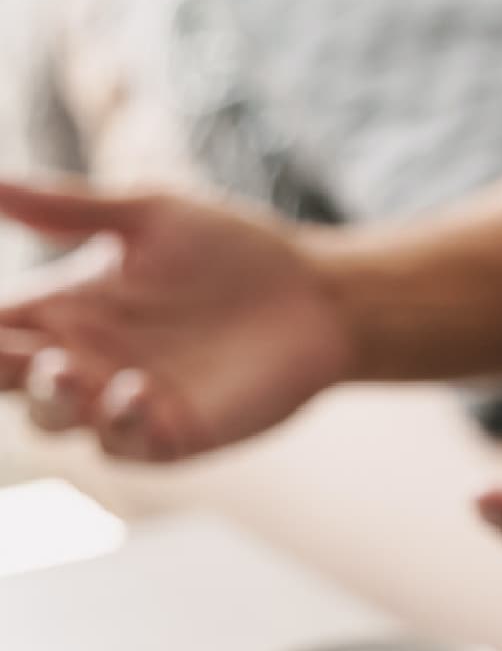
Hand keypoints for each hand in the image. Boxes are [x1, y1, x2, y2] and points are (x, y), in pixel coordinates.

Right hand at [0, 179, 354, 461]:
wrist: (320, 293)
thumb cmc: (234, 251)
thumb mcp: (150, 216)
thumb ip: (72, 207)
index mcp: (64, 310)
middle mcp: (82, 361)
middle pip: (7, 378)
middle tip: (2, 348)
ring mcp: (123, 404)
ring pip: (57, 419)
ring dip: (52, 398)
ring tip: (61, 367)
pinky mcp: (174, 434)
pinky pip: (130, 444)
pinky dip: (124, 423)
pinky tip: (136, 391)